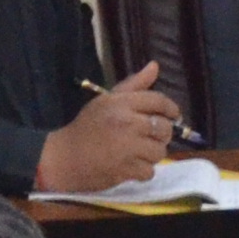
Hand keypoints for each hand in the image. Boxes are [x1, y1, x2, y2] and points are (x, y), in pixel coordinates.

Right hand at [33, 67, 181, 197]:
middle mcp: (127, 123)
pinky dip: (142, 171)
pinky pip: (150, 171)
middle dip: (161, 134)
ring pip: (160, 151)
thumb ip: (134, 85)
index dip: (171, 108)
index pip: (158, 101)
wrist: (65, 158)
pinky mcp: (126, 169)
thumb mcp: (106, 101)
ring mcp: (128, 148)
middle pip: (164, 128)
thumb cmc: (87, 127)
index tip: (173, 115)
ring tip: (138, 152)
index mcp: (121, 103)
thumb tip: (155, 66)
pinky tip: (130, 165)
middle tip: (149, 136)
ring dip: (152, 154)